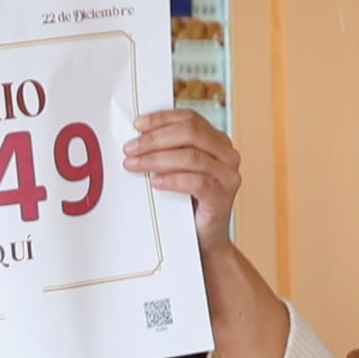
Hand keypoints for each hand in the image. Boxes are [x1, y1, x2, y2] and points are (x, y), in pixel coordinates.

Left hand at [125, 108, 238, 246]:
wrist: (204, 239)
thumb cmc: (188, 203)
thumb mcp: (178, 170)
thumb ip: (169, 151)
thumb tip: (137, 137)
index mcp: (217, 141)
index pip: (190, 118)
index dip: (162, 118)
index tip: (137, 124)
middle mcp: (227, 154)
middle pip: (190, 133)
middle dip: (155, 138)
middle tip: (131, 148)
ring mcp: (228, 175)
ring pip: (191, 156)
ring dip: (157, 159)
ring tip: (135, 165)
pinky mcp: (223, 197)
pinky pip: (197, 182)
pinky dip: (172, 180)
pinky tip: (155, 182)